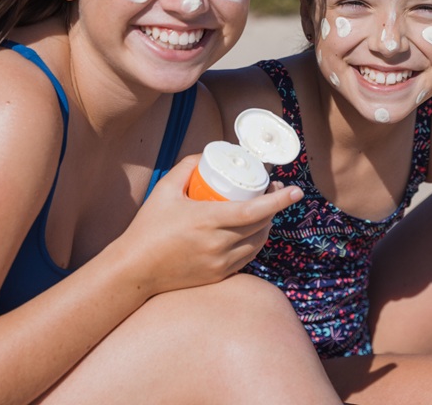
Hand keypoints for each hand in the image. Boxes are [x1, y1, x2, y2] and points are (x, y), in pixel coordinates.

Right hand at [120, 154, 302, 294]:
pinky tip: (254, 230)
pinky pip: (247, 257)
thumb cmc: (148, 228)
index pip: (253, 211)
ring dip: (267, 225)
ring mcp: (219, 263)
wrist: (134, 270)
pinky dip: (255, 242)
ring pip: (257, 243)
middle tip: (276, 190)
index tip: (296, 191)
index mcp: (207, 221)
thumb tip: (207, 155)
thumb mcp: (165, 190)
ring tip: (267, 208)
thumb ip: (186, 167)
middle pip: (260, 225)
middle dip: (275, 207)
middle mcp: (217, 244)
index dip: (278, 201)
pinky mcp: (218, 276)